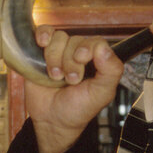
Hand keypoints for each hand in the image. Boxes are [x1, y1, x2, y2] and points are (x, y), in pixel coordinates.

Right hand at [25, 25, 123, 152]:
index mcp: (97, 60)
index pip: (96, 42)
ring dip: (54, 57)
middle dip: (70, 62)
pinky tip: (42, 44)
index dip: (87, 49)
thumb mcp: (101, 94)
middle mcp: (79, 53)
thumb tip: (104, 48)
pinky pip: (43, 31)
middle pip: (75, 40)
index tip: (81, 61)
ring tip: (55, 77)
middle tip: (70, 80)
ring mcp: (60, 52)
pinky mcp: (41, 52)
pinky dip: (42, 34)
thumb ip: (110, 71)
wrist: (52, 120)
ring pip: (58, 38)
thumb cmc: (79, 108)